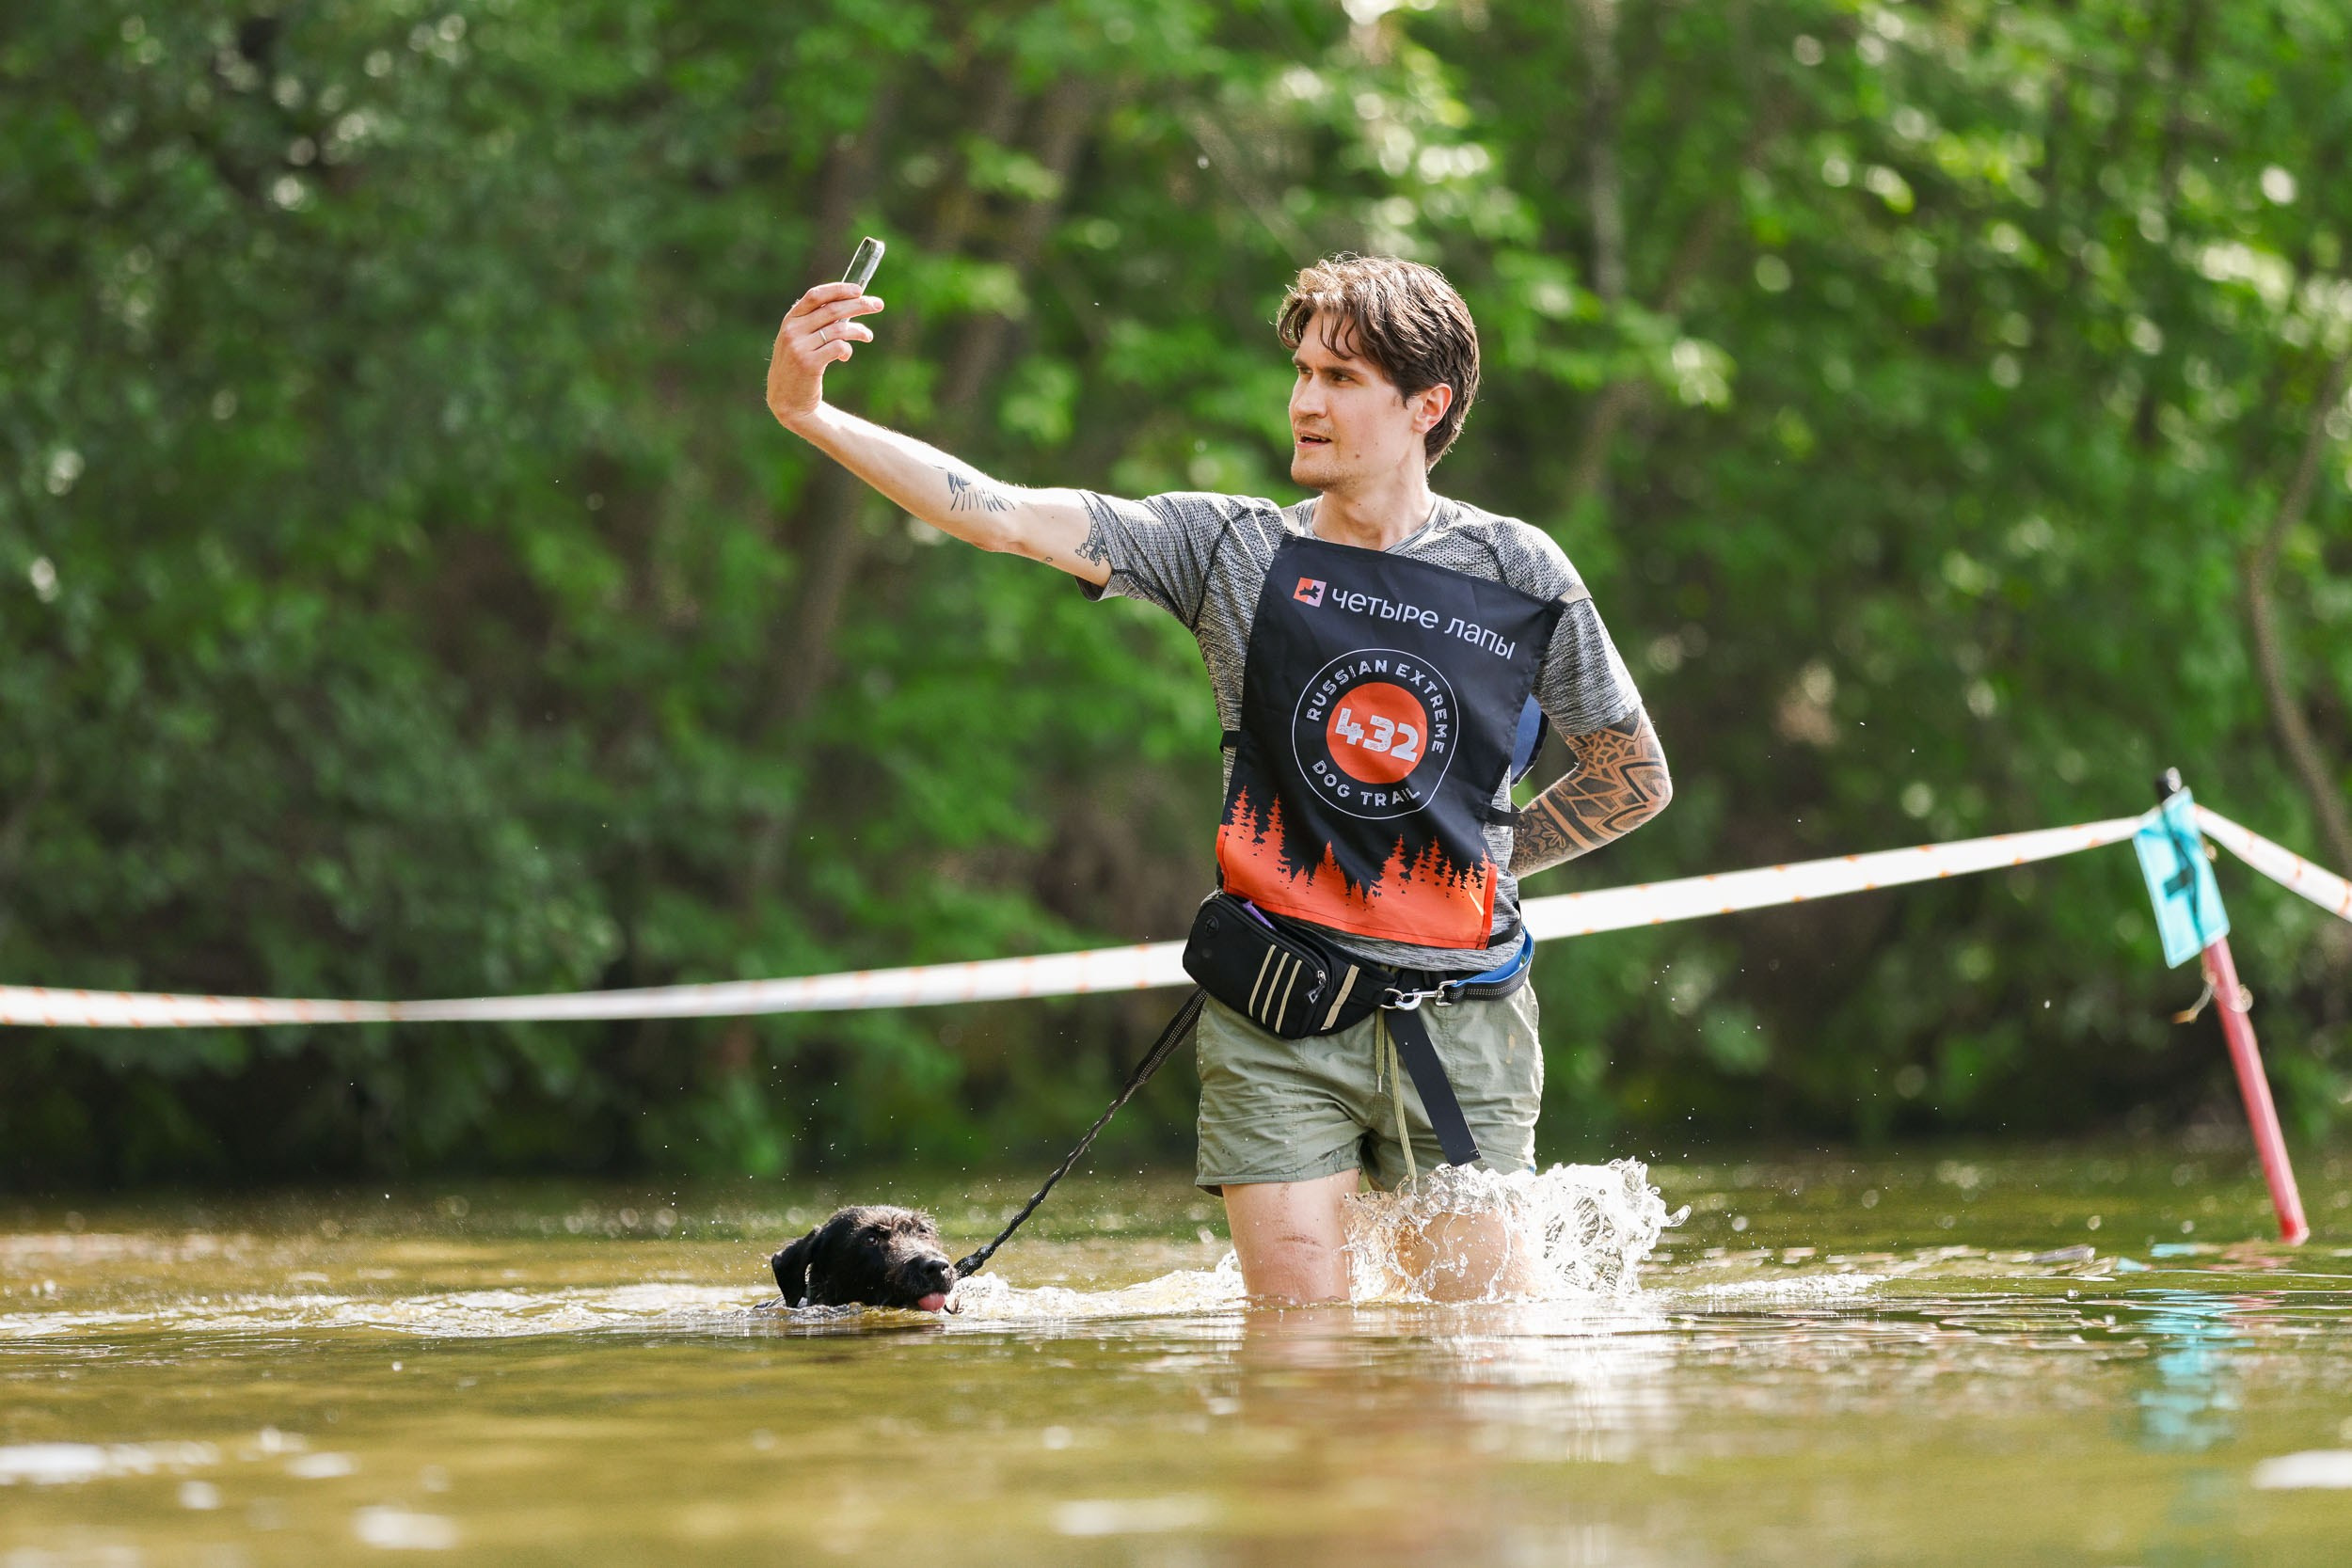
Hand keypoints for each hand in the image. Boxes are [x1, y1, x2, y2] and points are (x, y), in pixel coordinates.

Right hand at [767, 282, 883, 430]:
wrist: (787, 401)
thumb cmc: (798, 368)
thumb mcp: (800, 341)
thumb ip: (816, 323)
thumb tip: (848, 306)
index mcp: (790, 320)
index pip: (816, 296)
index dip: (839, 290)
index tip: (859, 289)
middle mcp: (793, 330)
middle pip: (832, 310)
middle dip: (859, 305)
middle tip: (878, 305)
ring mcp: (799, 347)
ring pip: (839, 329)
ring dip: (859, 330)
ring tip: (868, 335)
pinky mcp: (808, 364)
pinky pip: (838, 348)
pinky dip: (847, 350)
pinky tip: (846, 356)